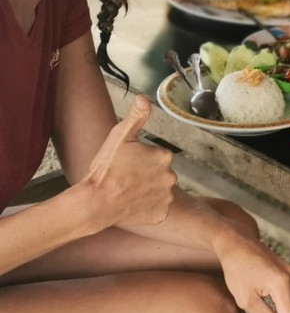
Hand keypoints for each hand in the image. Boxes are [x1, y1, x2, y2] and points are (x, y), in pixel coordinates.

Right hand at [81, 95, 175, 228]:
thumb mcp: (119, 136)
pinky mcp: (161, 215)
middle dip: (146, 175)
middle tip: (126, 178)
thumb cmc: (106, 168)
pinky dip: (147, 207)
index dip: (140, 160)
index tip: (126, 164)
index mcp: (164, 156)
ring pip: (160, 190)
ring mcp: (167, 198)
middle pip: (160, 173)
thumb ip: (137, 116)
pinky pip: (157, 208)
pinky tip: (132, 204)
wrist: (95, 202)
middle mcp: (172, 177)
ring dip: (148, 191)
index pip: (157, 156)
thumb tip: (144, 98)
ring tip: (127, 191)